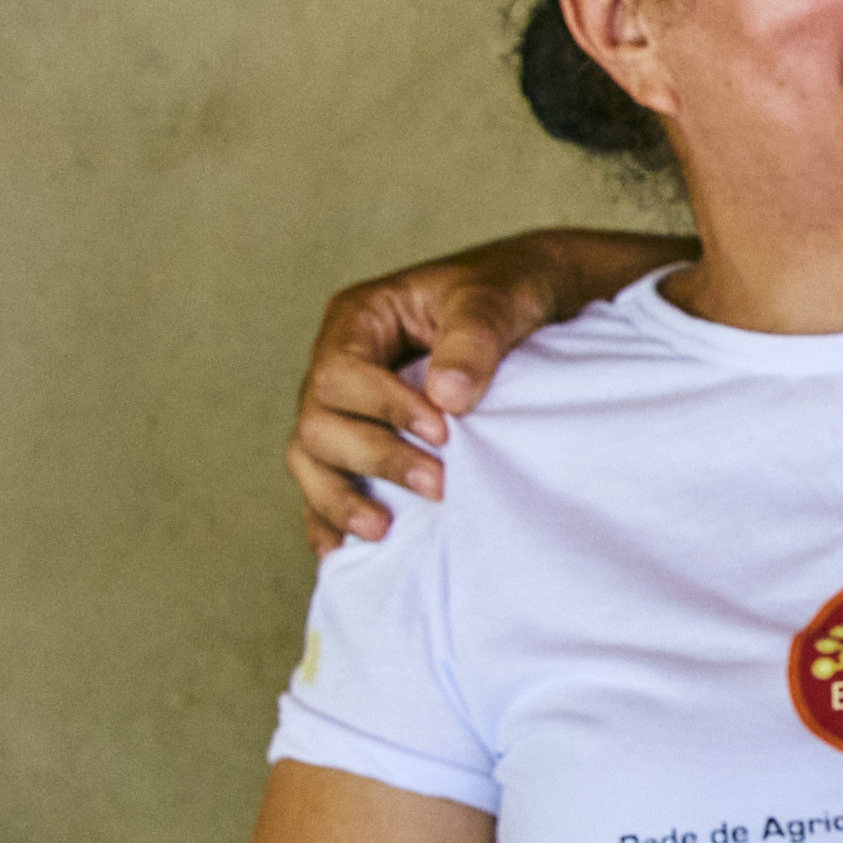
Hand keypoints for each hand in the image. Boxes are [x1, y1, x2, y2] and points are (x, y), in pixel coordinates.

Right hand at [285, 229, 686, 549]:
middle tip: (437, 486)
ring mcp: (345, 407)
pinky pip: (325, 482)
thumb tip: (449, 397)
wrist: (532, 303)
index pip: (340, 373)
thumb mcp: (496, 299)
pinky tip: (344, 551)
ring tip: (381, 531)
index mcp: (359, 319)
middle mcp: (338, 364)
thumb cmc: (508, 291)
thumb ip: (473, 339)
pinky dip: (330, 516)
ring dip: (340, 498)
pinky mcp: (361, 441)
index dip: (383, 408)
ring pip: (310, 458)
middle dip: (372, 458)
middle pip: (317, 422)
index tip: (443, 431)